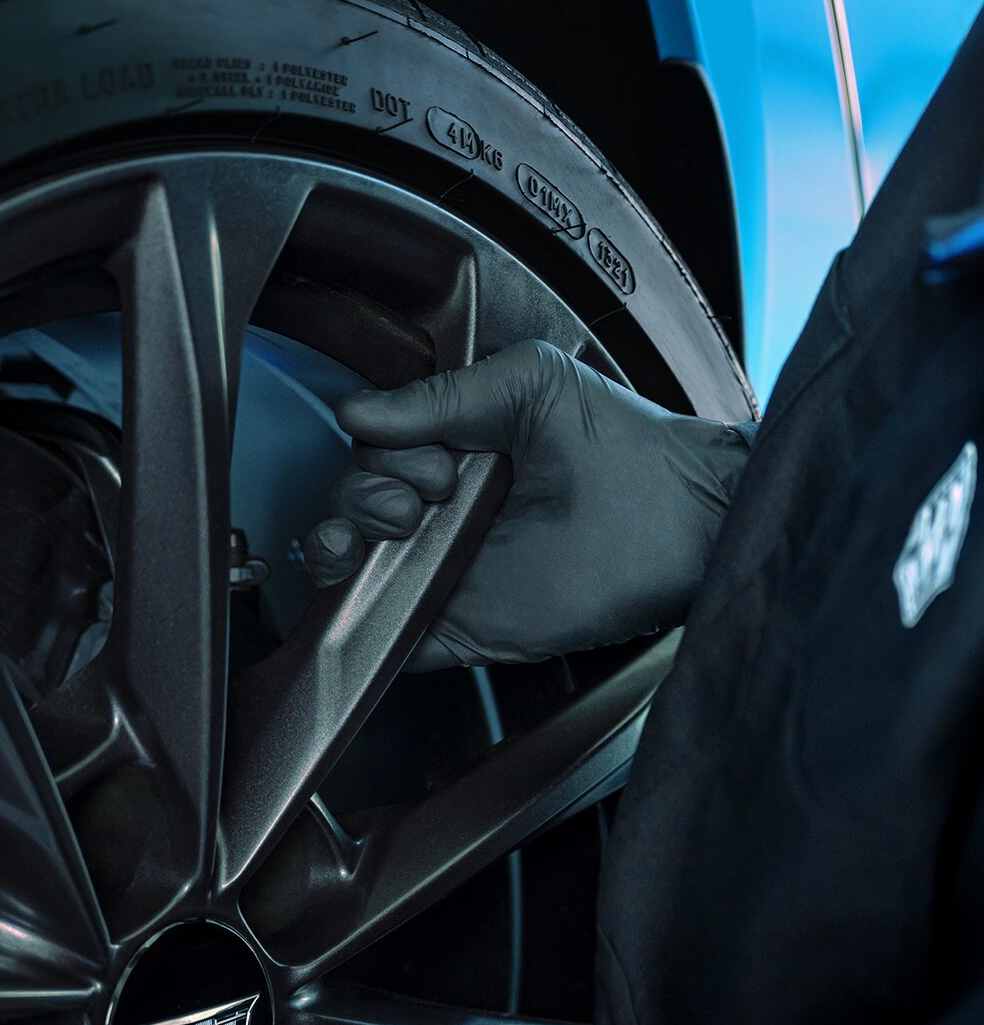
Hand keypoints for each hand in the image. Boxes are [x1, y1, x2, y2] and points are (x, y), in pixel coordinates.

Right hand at [304, 340, 755, 667]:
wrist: (686, 522)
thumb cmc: (628, 448)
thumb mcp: (528, 385)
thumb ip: (442, 395)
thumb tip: (357, 411)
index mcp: (454, 451)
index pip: (373, 453)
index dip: (383, 454)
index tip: (438, 459)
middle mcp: (443, 513)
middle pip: (350, 509)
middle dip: (361, 496)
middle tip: (426, 497)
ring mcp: (447, 572)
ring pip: (351, 573)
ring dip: (336, 550)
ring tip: (386, 534)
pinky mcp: (460, 628)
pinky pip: (389, 639)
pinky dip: (360, 628)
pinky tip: (365, 597)